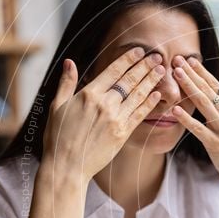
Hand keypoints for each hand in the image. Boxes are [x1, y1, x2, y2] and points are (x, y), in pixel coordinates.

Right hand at [42, 47, 164, 185]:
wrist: (67, 166)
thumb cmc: (58, 137)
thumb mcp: (56, 106)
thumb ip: (66, 83)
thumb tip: (70, 62)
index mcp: (88, 94)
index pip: (113, 71)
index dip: (129, 59)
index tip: (140, 51)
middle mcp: (104, 104)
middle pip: (130, 80)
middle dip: (145, 66)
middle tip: (158, 56)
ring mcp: (115, 119)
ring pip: (138, 95)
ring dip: (151, 80)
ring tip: (162, 70)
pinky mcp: (123, 133)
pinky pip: (140, 114)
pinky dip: (149, 103)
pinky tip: (157, 94)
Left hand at [170, 55, 218, 195]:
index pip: (217, 86)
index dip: (203, 72)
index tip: (190, 60)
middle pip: (208, 90)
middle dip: (192, 74)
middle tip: (177, 59)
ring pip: (203, 104)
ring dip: (189, 87)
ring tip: (176, 74)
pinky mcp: (216, 144)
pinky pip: (199, 130)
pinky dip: (187, 120)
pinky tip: (175, 110)